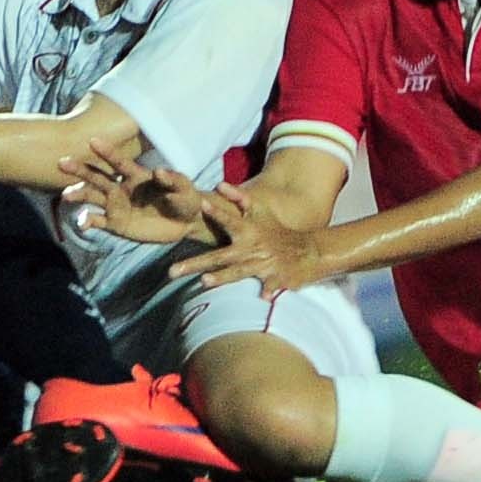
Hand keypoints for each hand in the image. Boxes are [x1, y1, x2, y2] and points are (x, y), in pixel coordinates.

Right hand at [56, 139, 210, 245]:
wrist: (186, 224)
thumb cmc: (187, 200)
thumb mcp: (185, 189)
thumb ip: (173, 180)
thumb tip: (158, 171)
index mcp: (136, 175)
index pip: (119, 162)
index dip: (106, 152)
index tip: (92, 141)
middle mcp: (121, 187)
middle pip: (97, 176)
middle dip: (80, 169)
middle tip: (62, 162)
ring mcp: (116, 205)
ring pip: (92, 197)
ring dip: (78, 194)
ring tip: (66, 196)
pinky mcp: (116, 224)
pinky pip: (98, 221)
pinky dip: (88, 221)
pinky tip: (82, 223)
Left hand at [170, 186, 330, 297]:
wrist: (308, 250)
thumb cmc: (278, 231)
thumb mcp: (262, 212)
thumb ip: (239, 198)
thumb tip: (219, 185)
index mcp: (248, 231)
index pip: (229, 220)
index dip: (217, 212)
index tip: (202, 204)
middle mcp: (252, 247)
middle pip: (219, 257)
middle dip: (195, 264)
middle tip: (172, 271)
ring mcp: (264, 264)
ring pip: (238, 272)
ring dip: (223, 277)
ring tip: (204, 282)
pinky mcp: (277, 279)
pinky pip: (271, 286)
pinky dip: (270, 290)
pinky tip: (264, 297)